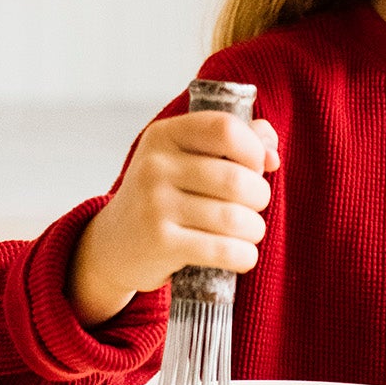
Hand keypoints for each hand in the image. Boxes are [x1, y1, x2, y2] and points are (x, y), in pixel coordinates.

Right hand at [70, 109, 279, 324]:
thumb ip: (233, 142)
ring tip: (248, 232)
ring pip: (235, 218)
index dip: (253, 149)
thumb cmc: (163, 196)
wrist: (113, 244)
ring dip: (254, 230)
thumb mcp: (186, 158)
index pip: (225, 128)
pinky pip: (223, 250)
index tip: (256, 167)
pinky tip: (241, 254)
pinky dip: (244, 256)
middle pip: (237, 179)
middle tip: (252, 206)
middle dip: (259, 197)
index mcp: (165, 135)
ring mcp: (155, 205)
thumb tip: (272, 151)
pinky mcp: (161, 244)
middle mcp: (155, 166)